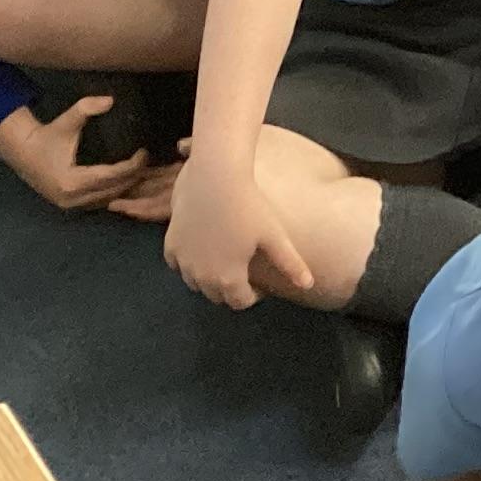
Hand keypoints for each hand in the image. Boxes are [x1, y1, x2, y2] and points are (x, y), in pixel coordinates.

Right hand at [0, 100, 169, 214]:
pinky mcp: (70, 205)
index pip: (110, 177)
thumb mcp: (66, 120)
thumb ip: (86, 107)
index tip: (144, 152)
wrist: (22, 152)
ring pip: (107, 199)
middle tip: (148, 161)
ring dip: (126, 187)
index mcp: (72, 182)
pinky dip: (114, 192)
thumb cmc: (47, 136)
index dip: (131, 166)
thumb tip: (110, 100)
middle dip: (133, 177)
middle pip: (112, 191)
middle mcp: (72, 199)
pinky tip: (127, 181)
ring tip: (142, 171)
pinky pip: (98, 202)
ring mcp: (70, 205)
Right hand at [164, 153, 311, 310]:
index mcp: (227, 279)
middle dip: (231, 288)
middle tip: (244, 269)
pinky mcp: (170, 246)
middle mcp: (201, 277)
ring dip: (210, 277)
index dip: (253, 296)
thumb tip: (309, 284)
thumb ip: (290, 264)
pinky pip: (179, 265)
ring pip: (196, 283)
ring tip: (226, 258)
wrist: (215, 177)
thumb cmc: (249, 206)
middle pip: (216, 296)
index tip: (261, 282)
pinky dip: (191, 263)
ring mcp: (182, 262)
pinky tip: (205, 247)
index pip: (239, 302)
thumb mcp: (274, 235)